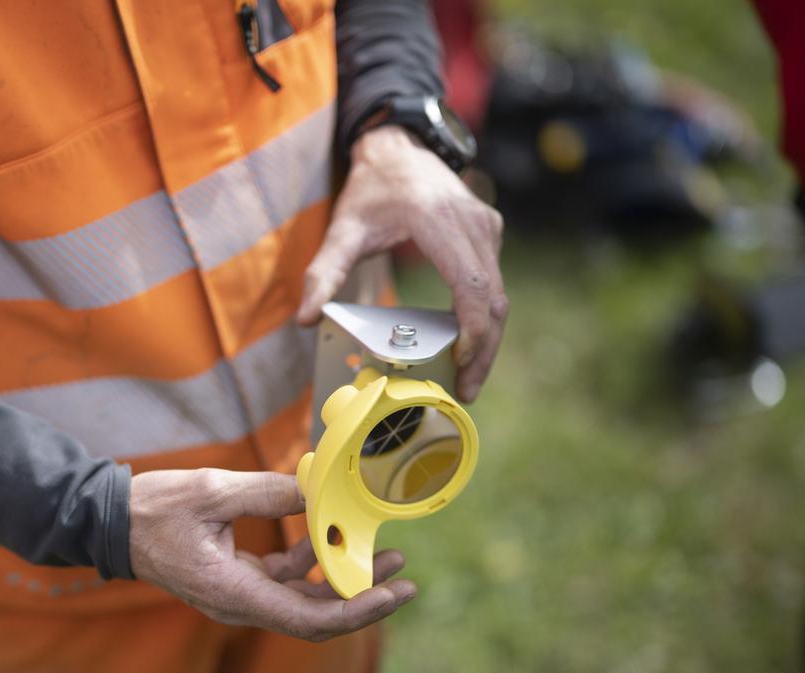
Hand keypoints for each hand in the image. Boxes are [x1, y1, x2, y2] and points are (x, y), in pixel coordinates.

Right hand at [129, 469, 416, 641]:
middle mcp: (239, 605)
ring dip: (342, 578)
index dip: (358, 612)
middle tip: (403, 573)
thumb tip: (319, 491)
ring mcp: (239, 595)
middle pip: (314, 616)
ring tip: (383, 552)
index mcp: (232, 593)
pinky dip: (312, 561)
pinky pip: (285, 580)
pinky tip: (329, 535)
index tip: (394, 593)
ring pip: (303, 599)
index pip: (309, 620)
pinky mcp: (238, 580)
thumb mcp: (213, 491)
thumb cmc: (154, 509)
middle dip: (362, 596)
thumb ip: (270, 493)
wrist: (112, 522)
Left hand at [299, 125, 507, 401]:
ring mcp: (488, 228)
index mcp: (439, 221)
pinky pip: (495, 284)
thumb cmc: (372, 189)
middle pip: (493, 299)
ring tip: (466, 380)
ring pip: (500, 295)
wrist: (400, 147)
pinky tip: (467, 349)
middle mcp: (473, 223)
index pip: (471, 285)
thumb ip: (322, 273)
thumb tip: (304, 320)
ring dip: (487, 341)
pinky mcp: (490, 235)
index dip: (472, 329)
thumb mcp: (342, 228)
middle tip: (465, 393)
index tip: (461, 364)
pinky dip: (485, 320)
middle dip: (483, 351)